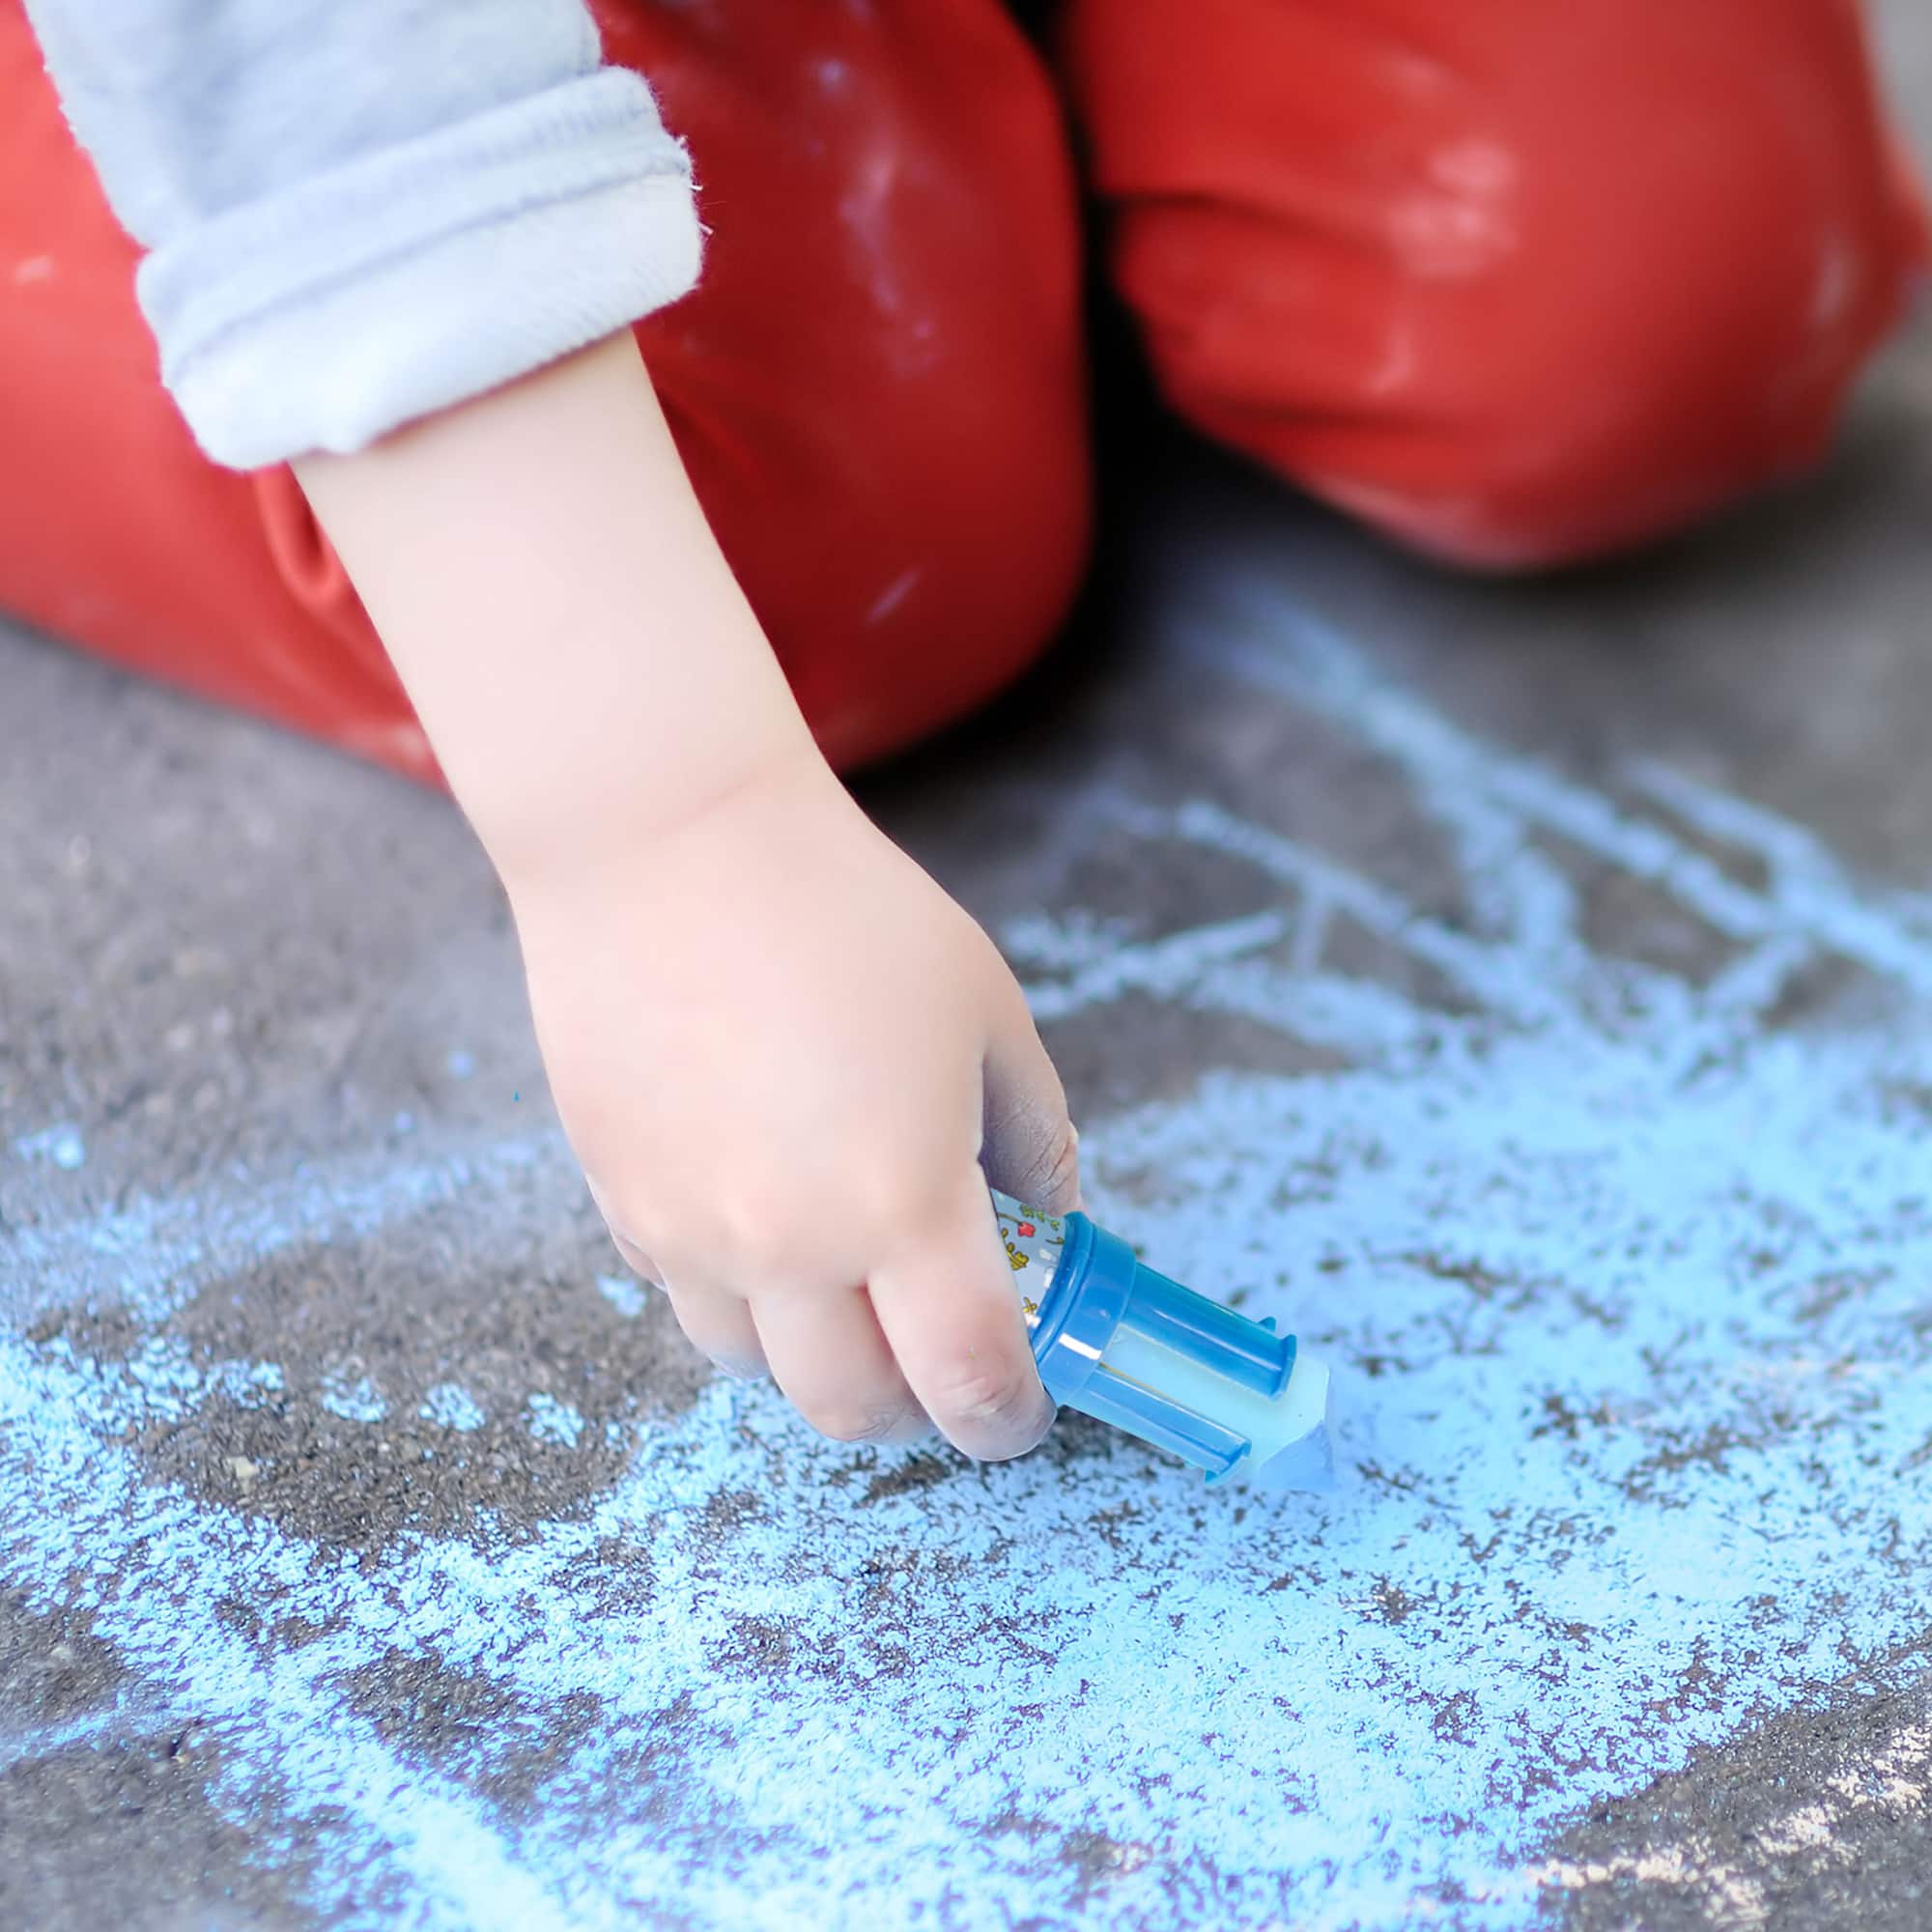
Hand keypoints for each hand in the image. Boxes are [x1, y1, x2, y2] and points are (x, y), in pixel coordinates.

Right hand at [509, 748, 1080, 1459]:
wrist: (668, 845)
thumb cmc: (848, 914)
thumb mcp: (987, 1011)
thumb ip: (1031, 1134)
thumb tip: (1048, 1216)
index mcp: (904, 1203)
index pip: (966, 1380)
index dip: (1007, 1419)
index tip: (1020, 1411)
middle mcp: (789, 1246)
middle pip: (853, 1411)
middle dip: (911, 1404)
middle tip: (935, 1350)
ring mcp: (690, 1233)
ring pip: (757, 1369)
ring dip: (816, 1352)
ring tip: (843, 1272)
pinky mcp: (620, 1202)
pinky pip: (685, 1295)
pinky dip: (737, 1287)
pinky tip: (759, 1204)